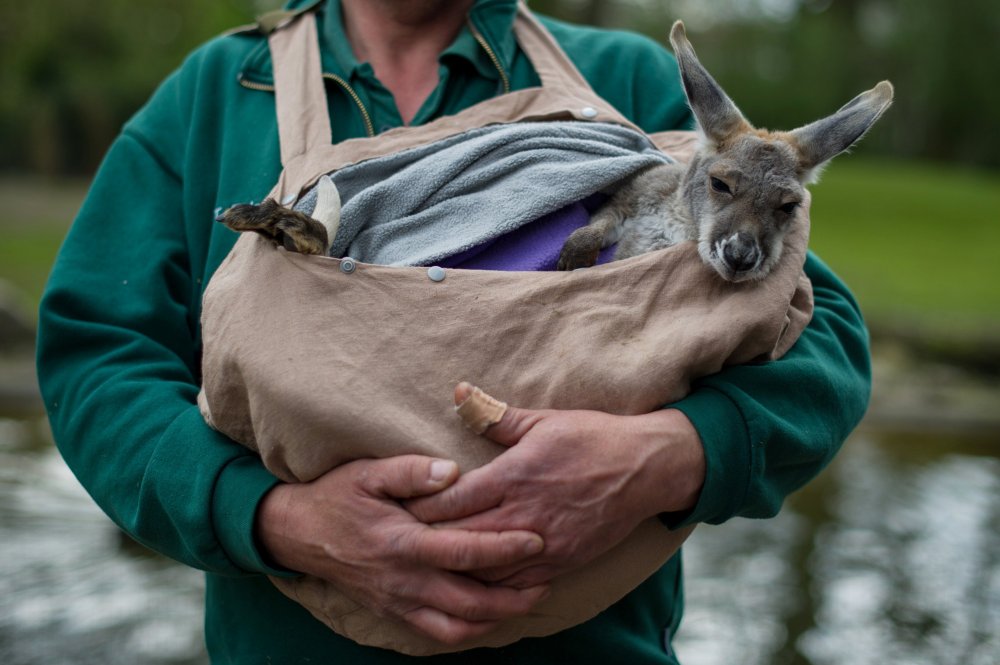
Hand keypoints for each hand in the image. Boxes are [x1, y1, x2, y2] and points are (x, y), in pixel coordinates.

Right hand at [254, 455, 548, 645]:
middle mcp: (404, 580)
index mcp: (403, 542)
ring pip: (458, 627)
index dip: (505, 549)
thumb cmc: (338, 496)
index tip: (537, 540)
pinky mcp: (394, 612)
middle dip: (514, 596)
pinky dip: (468, 630)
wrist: (298, 533)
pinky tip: (490, 616)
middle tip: (547, 581)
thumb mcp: (370, 472)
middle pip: (470, 601)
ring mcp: (398, 601)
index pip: (465, 552)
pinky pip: (438, 634)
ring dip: (497, 618)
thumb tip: (452, 470)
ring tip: (527, 601)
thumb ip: (412, 471)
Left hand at [407, 386, 704, 588]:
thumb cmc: (592, 438)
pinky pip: (517, 584)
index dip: (419, 507)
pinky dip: (491, 585)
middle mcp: (523, 514)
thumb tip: (460, 393)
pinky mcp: (562, 562)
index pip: (451, 500)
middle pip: (461, 539)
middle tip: (401, 542)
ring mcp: (543, 543)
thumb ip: (494, 415)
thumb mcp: (542, 420)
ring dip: (457, 568)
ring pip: (485, 569)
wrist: (646, 468)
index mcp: (512, 476)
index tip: (396, 508)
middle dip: (429, 541)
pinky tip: (474, 583)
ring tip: (430, 565)